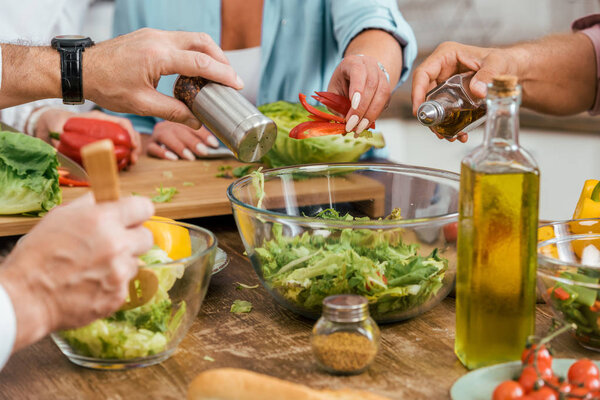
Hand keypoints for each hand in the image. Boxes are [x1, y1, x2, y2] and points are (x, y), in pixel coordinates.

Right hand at [0, 194, 153, 350]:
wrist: (26, 298)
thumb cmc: (37, 256)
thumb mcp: (59, 217)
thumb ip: (89, 205)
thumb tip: (108, 198)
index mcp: (103, 220)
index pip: (144, 207)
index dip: (138, 212)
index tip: (132, 217)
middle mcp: (117, 245)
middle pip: (147, 236)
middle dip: (133, 238)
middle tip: (114, 243)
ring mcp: (120, 273)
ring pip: (136, 262)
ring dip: (121, 263)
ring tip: (94, 267)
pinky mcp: (118, 296)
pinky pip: (125, 285)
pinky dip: (112, 284)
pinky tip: (91, 284)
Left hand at [34, 109, 141, 163]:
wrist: (52, 125)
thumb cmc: (56, 123)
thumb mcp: (55, 126)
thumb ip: (58, 133)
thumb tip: (60, 144)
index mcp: (98, 119)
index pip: (121, 123)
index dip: (130, 133)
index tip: (132, 146)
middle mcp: (105, 127)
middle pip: (128, 134)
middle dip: (134, 147)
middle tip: (133, 160)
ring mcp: (106, 136)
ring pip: (125, 143)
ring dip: (131, 154)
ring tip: (130, 165)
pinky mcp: (103, 145)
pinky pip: (117, 151)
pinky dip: (122, 159)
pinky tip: (122, 166)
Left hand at [83, 28, 243, 129]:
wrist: (81, 70)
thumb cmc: (106, 86)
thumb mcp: (142, 104)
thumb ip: (173, 112)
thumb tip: (197, 121)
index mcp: (158, 56)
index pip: (200, 61)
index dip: (222, 73)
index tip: (237, 83)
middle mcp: (158, 39)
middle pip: (202, 41)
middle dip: (221, 58)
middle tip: (230, 78)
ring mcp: (153, 35)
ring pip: (192, 38)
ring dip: (208, 54)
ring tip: (216, 74)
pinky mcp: (149, 37)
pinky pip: (179, 40)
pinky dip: (193, 52)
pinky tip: (194, 69)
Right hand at [146, 120, 219, 159]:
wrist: (148, 145)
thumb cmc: (175, 144)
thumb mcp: (187, 140)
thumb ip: (198, 140)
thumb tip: (214, 147)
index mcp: (179, 120)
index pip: (192, 125)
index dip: (204, 134)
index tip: (214, 144)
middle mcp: (167, 125)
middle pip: (179, 130)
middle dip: (193, 141)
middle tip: (204, 152)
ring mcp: (157, 134)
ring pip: (166, 137)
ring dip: (180, 147)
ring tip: (190, 157)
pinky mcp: (148, 145)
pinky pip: (153, 147)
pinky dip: (163, 152)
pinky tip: (172, 158)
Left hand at [327, 55, 390, 135]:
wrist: (358, 72)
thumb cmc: (342, 82)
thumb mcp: (334, 89)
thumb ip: (336, 104)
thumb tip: (343, 122)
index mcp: (353, 62)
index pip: (358, 72)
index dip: (357, 89)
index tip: (353, 107)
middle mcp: (370, 66)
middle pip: (371, 85)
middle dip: (362, 108)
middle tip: (353, 125)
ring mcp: (381, 75)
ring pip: (382, 94)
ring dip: (371, 114)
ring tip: (360, 128)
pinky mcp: (387, 88)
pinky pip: (385, 102)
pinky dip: (376, 114)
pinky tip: (366, 124)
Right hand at [411, 42, 519, 141]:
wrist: (515, 71)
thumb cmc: (505, 60)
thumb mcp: (498, 64)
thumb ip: (489, 75)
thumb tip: (477, 90)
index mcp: (447, 55)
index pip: (423, 73)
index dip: (417, 92)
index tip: (419, 110)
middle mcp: (443, 69)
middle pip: (425, 93)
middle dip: (430, 113)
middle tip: (436, 129)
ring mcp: (446, 83)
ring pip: (434, 105)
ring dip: (439, 122)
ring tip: (449, 135)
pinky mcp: (452, 95)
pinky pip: (445, 111)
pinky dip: (449, 123)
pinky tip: (458, 132)